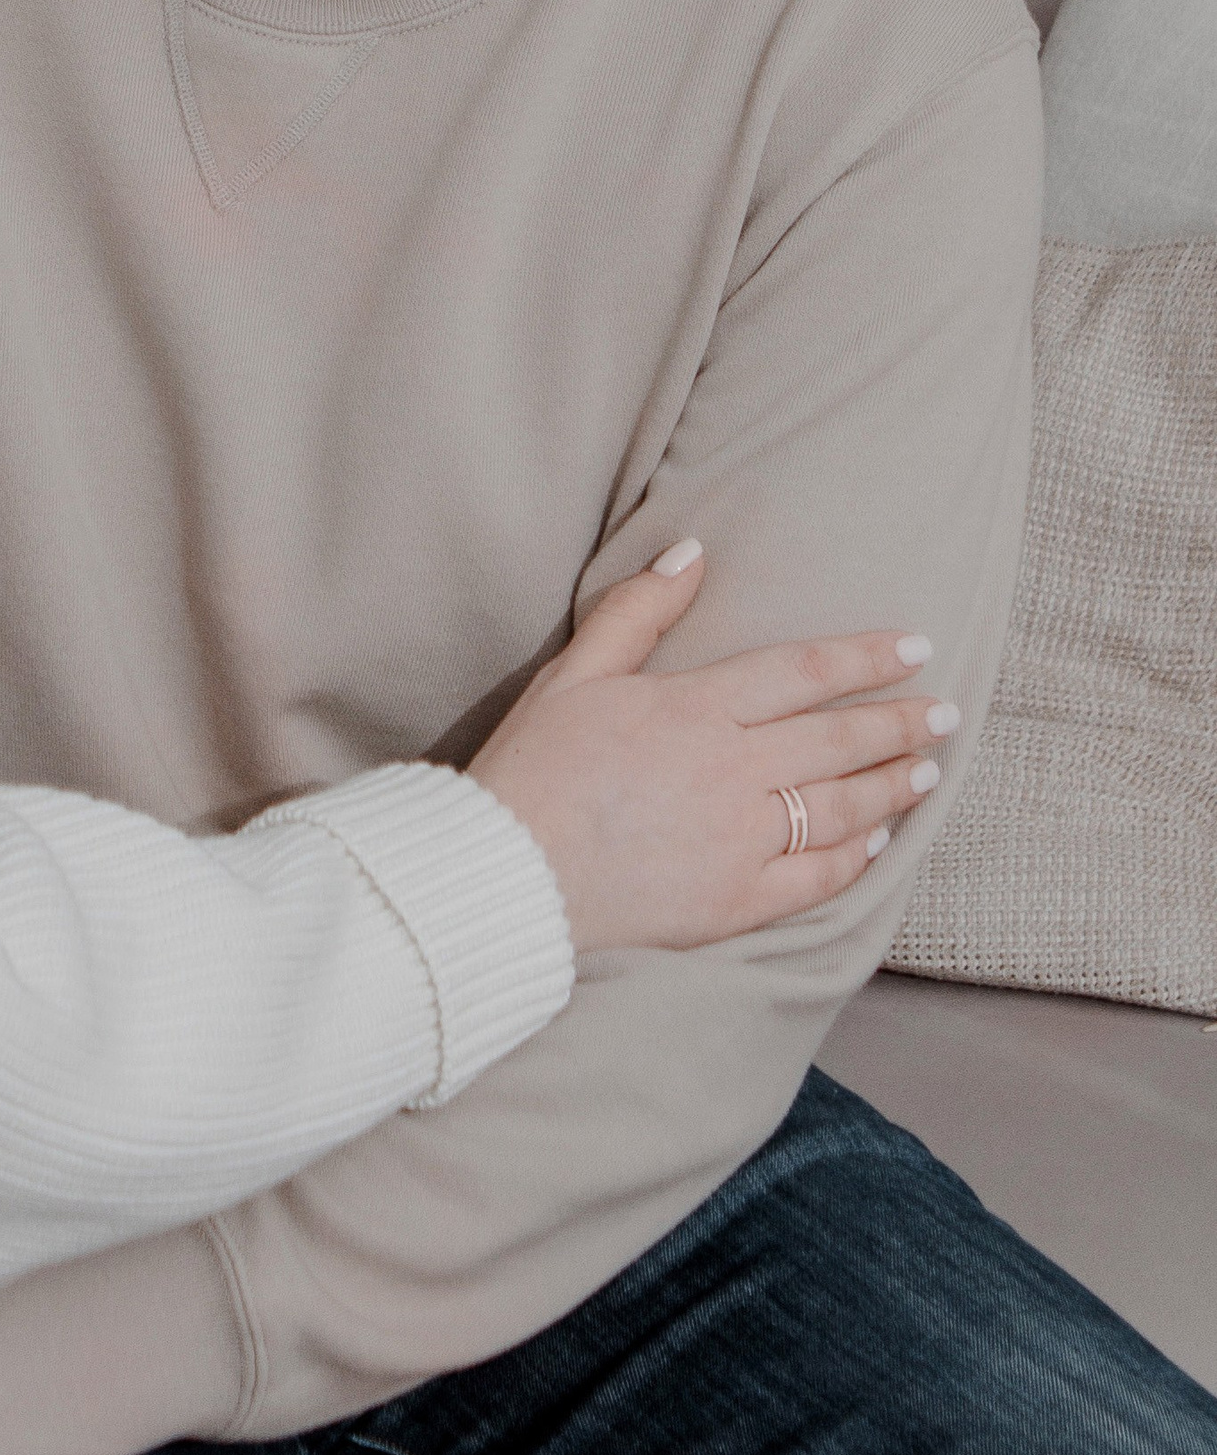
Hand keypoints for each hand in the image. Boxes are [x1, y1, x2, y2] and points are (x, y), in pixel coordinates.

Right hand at [469, 544, 957, 955]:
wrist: (508, 875)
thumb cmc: (534, 767)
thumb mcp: (574, 673)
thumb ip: (637, 611)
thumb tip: (692, 552)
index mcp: (695, 709)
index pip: (803, 672)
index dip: (866, 657)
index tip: (917, 646)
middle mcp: (731, 772)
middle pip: (838, 740)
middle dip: (901, 723)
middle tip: (946, 713)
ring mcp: (739, 841)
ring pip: (840, 808)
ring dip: (891, 785)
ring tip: (925, 769)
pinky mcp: (735, 901)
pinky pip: (816, 878)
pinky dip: (855, 857)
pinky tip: (876, 842)